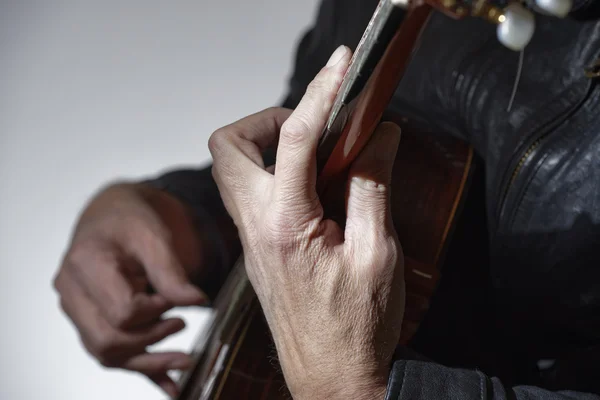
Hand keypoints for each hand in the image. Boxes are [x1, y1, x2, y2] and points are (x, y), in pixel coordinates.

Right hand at [54, 182, 207, 396]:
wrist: (111, 216)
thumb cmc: (129, 220)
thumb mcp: (153, 235)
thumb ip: (171, 271)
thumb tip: (197, 302)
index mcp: (84, 265)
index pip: (121, 312)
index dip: (155, 311)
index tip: (175, 298)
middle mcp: (71, 293)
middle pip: (107, 341)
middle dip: (151, 340)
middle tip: (182, 323)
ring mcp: (77, 311)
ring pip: (106, 355)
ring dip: (148, 361)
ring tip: (185, 359)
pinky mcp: (89, 321)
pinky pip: (111, 355)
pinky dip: (141, 371)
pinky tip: (170, 386)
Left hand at [209, 45, 404, 399]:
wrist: (329, 379)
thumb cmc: (355, 329)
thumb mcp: (379, 255)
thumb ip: (373, 188)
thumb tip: (380, 138)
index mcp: (288, 225)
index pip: (294, 139)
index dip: (321, 93)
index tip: (342, 67)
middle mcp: (256, 227)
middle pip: (227, 147)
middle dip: (265, 118)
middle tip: (311, 123)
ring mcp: (250, 238)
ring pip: (232, 169)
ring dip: (266, 144)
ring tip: (313, 151)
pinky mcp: (256, 248)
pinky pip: (248, 192)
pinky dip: (272, 171)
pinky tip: (311, 184)